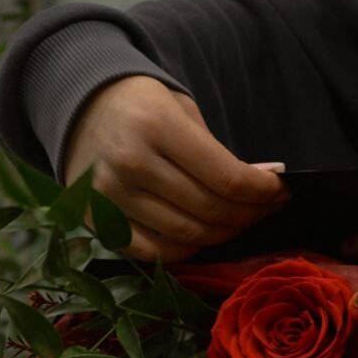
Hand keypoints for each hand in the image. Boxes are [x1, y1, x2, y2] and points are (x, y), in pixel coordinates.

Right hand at [63, 76, 289, 261]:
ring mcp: (110, 197)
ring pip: (188, 235)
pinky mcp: (97, 221)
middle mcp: (131, 163)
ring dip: (225, 233)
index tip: (280, 191)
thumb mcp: (182, 111)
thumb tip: (267, 184)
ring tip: (241, 220)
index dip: (262, 192)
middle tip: (268, 207)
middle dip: (251, 214)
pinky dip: (188, 248)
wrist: (77, 106)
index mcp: (156, 125)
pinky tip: (205, 234)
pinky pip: (155, 252)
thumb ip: (219, 153)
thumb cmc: (140, 105)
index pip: (227, 179)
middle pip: (211, 211)